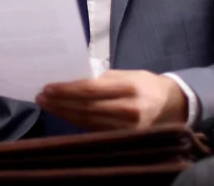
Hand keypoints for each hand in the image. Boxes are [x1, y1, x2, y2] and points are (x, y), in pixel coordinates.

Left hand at [35, 70, 187, 130]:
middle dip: (60, 102)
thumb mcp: (128, 75)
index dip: (67, 90)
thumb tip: (73, 80)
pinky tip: (64, 115)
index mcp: (129, 88)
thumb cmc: (145, 85)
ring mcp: (127, 128)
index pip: (90, 90)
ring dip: (64, 113)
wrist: (172, 106)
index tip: (48, 87)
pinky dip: (77, 122)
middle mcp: (129, 110)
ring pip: (88, 121)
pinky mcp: (125, 138)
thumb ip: (102, 79)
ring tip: (48, 105)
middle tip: (41, 96)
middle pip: (86, 108)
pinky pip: (95, 130)